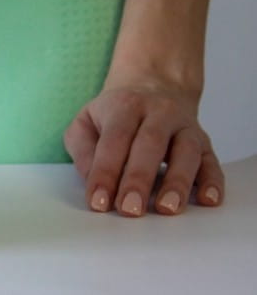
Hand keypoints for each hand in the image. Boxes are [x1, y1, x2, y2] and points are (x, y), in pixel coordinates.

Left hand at [64, 80, 223, 216]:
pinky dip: (212, 182)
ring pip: (185, 153)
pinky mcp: (205, 143)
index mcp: (125, 106)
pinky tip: (207, 200)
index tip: (98, 202)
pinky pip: (212, 161)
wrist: (154, 85)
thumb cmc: (116, 113)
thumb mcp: (86, 120)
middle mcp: (158, 113)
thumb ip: (82, 148)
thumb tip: (92, 178)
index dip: (104, 172)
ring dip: (177, 182)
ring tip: (166, 208)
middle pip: (149, 144)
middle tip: (130, 209)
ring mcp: (185, 127)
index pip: (114, 140)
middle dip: (138, 180)